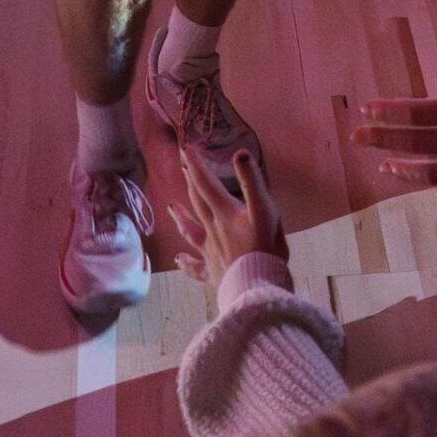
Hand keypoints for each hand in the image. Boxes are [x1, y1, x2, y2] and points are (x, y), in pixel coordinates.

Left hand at [167, 146, 284, 284]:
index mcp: (225, 213)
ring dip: (181, 218)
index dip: (197, 165)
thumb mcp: (264, 210)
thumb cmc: (265, 248)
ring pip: (191, 232)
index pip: (207, 184)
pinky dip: (186, 263)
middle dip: (191, 182)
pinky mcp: (213, 273)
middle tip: (182, 166)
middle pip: (198, 202)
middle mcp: (213, 230)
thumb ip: (252, 182)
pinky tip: (178, 260)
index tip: (185, 148)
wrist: (257, 287)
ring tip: (171, 207)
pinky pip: (196, 268)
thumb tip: (240, 153)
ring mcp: (211, 252)